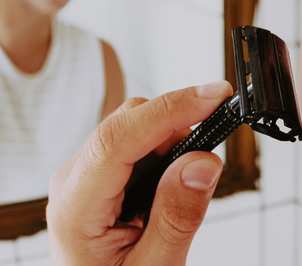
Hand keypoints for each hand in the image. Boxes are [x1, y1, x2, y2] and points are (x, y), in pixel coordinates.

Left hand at [47, 81, 231, 265]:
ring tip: (187, 177)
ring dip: (172, 138)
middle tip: (210, 146)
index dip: (169, 110)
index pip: (118, 137)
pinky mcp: (101, 170)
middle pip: (127, 122)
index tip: (213, 97)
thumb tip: (203, 162)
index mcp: (76, 206)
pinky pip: (135, 140)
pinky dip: (164, 147)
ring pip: (134, 126)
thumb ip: (177, 216)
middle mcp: (76, 178)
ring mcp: (87, 171)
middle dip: (176, 123)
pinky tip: (173, 174)